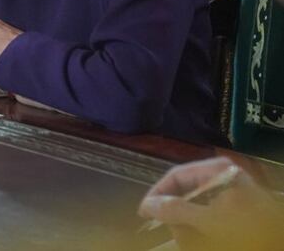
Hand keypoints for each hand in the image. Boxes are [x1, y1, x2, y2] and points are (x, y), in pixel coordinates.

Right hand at [138, 157, 281, 250]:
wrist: (279, 244)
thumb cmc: (248, 231)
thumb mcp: (209, 221)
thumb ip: (175, 211)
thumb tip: (147, 205)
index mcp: (217, 171)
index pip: (176, 175)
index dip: (157, 193)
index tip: (144, 213)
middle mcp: (223, 175)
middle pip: (186, 191)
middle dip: (177, 215)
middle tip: (174, 233)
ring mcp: (232, 191)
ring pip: (196, 206)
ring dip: (190, 227)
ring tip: (192, 241)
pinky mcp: (238, 208)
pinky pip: (210, 215)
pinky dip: (203, 230)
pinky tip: (203, 240)